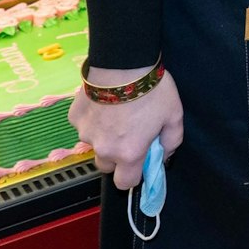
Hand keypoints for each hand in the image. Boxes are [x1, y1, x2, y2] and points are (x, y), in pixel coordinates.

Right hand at [70, 67, 183, 190]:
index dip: (133, 175)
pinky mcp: (74, 119)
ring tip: (117, 113)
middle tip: (129, 134)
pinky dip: (93, 119)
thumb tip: (165, 155)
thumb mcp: (174, 115)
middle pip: (107, 166)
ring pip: (94, 145)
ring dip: (103, 137)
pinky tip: (104, 101)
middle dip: (117, 157)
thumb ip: (171, 141)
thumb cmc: (153, 91)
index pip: (125, 183)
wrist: (123, 64)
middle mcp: (104, 149)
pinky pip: (84, 126)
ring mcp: (85, 134)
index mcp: (129, 154)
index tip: (140, 161)